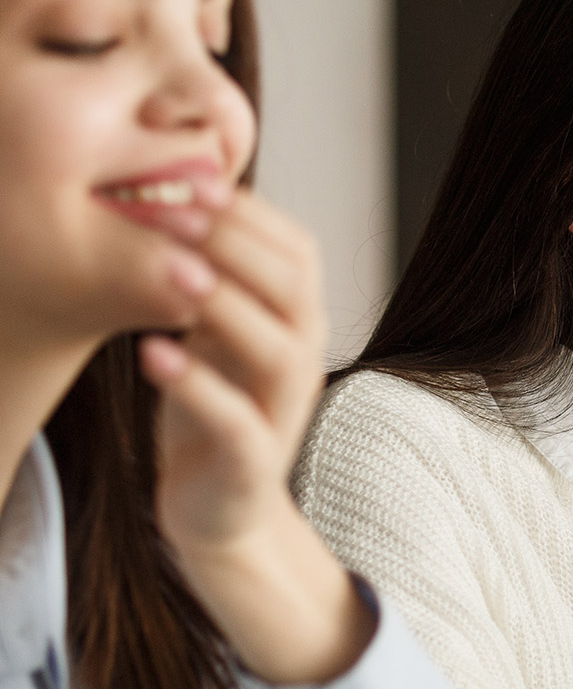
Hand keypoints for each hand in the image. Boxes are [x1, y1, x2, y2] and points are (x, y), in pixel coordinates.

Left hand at [137, 190, 369, 684]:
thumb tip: (174, 192)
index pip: (296, 248)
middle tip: (169, 211)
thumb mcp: (212, 330)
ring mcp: (284, 409)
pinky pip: (238, 418)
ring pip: (278, 347)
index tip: (187, 179)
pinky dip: (197, 384)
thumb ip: (211, 274)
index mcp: (297, 320)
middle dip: (233, 243)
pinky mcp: (256, 459)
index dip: (247, 212)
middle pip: (293, 288)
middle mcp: (303, 358)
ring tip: (172, 275)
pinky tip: (152, 353)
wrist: (220, 509)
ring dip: (226, 305)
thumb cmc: (211, 408)